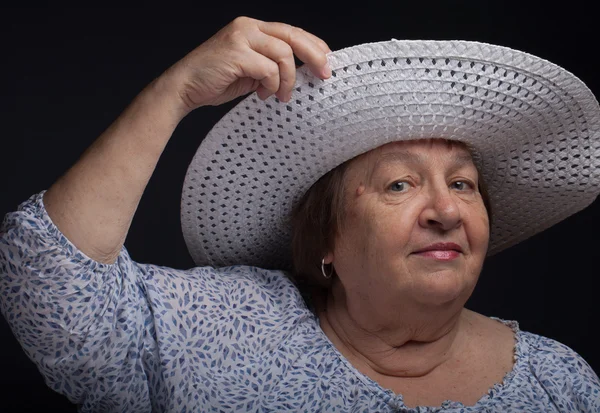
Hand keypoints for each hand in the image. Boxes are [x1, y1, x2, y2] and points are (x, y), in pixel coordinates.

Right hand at [164, 16, 331, 113]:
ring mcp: (241, 37)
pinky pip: (268, 69)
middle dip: (314, 56)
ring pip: (283, 55)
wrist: (184, 88)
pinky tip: (263, 95)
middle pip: (293, 37)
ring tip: (282, 96)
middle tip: (324, 76)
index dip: (313, 45)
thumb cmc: (217, 80)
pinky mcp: (236, 53)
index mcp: (252, 27)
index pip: (291, 32)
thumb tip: (303, 73)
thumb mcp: (251, 70)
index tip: (327, 62)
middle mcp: (247, 26)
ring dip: (287, 80)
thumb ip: (272, 66)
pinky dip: (271, 85)